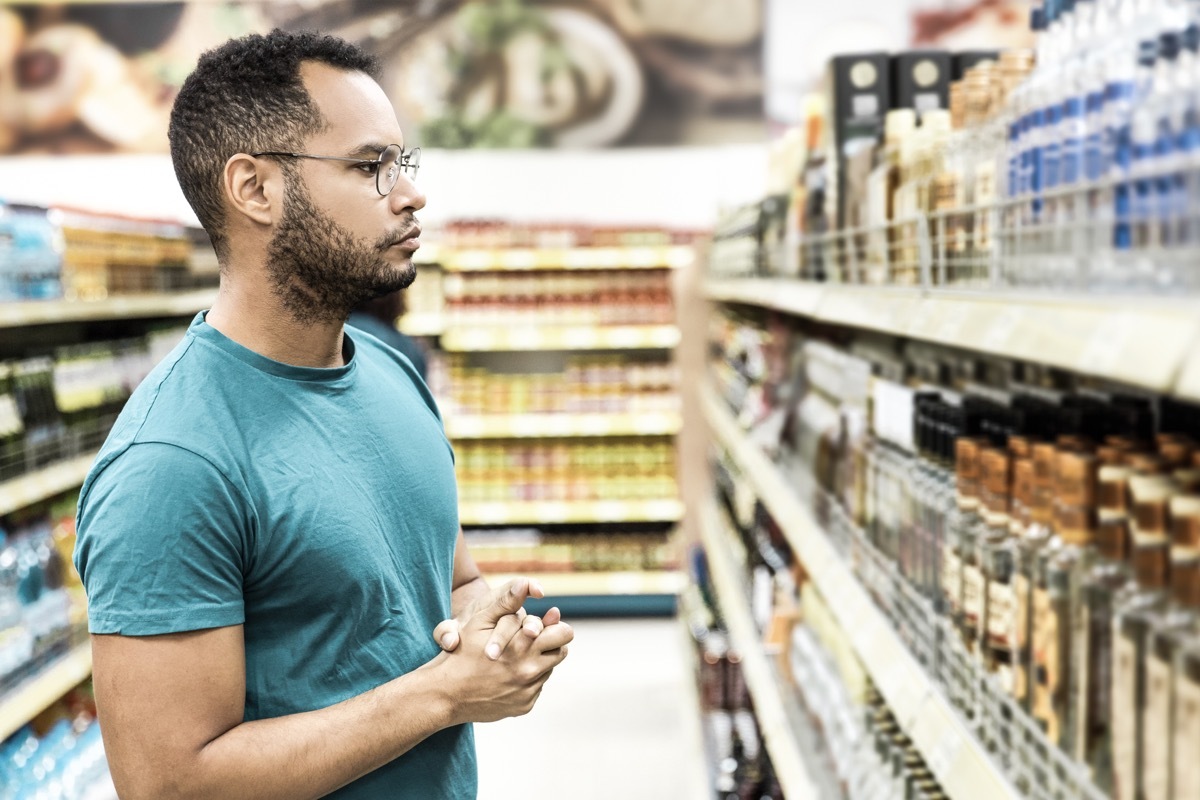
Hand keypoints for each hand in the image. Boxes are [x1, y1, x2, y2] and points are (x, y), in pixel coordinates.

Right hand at [431, 582, 573, 723]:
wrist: (444, 694)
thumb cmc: (461, 652)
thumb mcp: (480, 621)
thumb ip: (508, 602)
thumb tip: (530, 585)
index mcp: (523, 646)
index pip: (564, 634)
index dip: (556, 627)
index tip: (548, 625)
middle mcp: (530, 671)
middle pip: (561, 652)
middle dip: (551, 643)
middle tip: (535, 639)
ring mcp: (528, 691)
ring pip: (548, 670)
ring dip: (538, 662)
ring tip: (517, 656)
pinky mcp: (524, 706)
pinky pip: (535, 688)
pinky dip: (527, 681)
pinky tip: (507, 676)